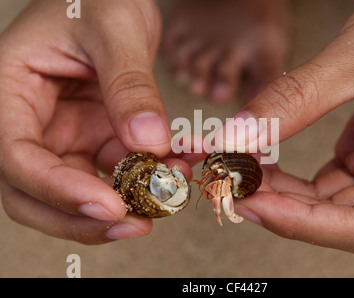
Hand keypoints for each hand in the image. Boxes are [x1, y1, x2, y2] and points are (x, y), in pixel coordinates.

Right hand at [0, 0, 180, 243]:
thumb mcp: (114, 29)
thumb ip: (128, 84)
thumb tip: (148, 142)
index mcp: (9, 90)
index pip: (16, 158)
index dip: (58, 190)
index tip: (108, 205)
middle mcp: (31, 121)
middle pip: (37, 193)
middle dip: (84, 219)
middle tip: (137, 224)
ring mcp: (65, 134)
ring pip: (80, 191)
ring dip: (123, 204)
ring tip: (169, 197)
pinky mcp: (97, 137)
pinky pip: (117, 172)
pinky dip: (145, 180)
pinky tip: (177, 171)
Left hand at [219, 0, 353, 254]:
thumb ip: (294, 100)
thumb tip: (234, 138)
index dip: (305, 224)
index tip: (253, 203)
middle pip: (341, 219)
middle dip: (282, 207)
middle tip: (233, 185)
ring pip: (328, 202)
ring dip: (281, 193)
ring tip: (241, 170)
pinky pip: (325, 180)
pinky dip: (290, 176)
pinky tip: (261, 159)